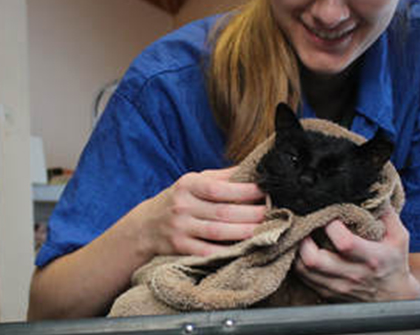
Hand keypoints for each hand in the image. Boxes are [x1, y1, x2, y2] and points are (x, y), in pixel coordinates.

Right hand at [142, 167, 266, 256]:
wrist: (145, 226)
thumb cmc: (179, 200)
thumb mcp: (193, 181)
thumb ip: (221, 176)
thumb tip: (252, 167)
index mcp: (188, 185)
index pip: (219, 188)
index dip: (244, 191)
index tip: (265, 191)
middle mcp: (182, 206)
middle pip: (223, 212)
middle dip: (251, 213)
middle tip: (273, 213)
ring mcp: (180, 228)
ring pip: (218, 232)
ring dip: (245, 232)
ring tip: (265, 230)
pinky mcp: (180, 248)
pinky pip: (208, 252)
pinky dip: (228, 251)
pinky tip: (245, 248)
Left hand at [294, 206, 419, 301]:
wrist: (394, 296)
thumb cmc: (394, 261)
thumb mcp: (399, 236)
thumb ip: (386, 212)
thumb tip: (371, 188)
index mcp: (372, 258)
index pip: (344, 243)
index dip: (331, 225)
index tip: (329, 213)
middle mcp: (352, 274)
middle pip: (314, 259)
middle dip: (304, 238)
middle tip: (305, 224)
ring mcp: (337, 286)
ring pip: (303, 269)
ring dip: (297, 249)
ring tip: (300, 234)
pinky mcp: (327, 292)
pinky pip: (303, 278)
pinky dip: (298, 262)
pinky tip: (302, 249)